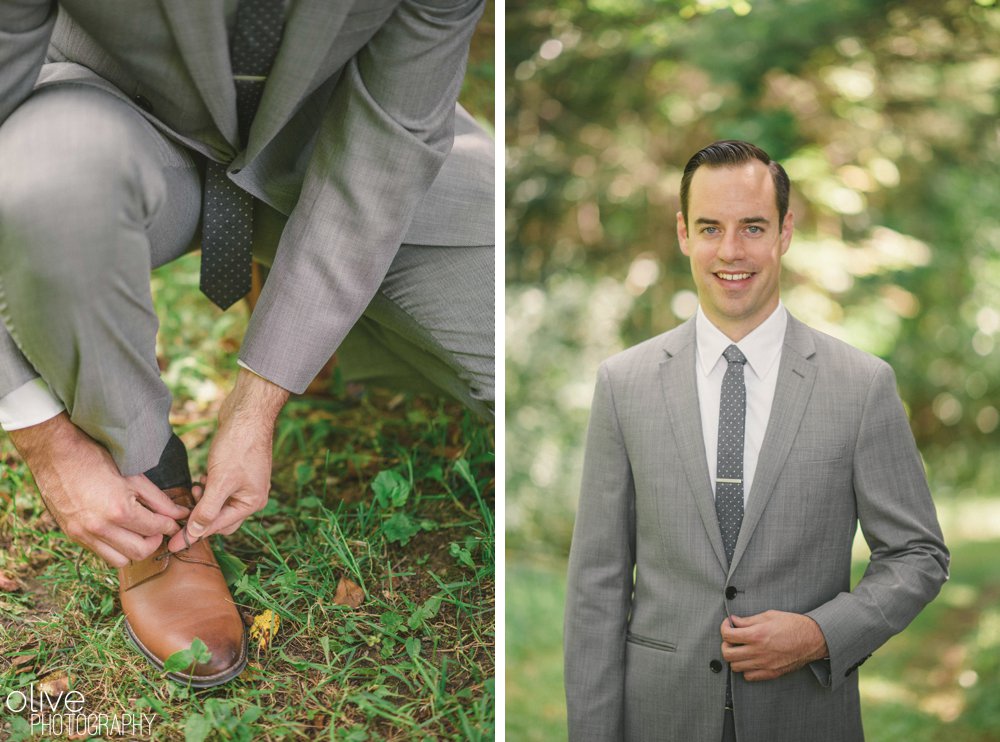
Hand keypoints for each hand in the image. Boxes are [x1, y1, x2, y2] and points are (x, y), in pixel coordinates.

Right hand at [9, 413, 188, 566]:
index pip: (156, 529)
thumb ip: (159, 500)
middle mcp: (101, 527)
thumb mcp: (134, 477)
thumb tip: (180, 514)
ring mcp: (84, 534)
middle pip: (140, 552)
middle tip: (157, 527)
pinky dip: (115, 548)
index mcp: (119, 510)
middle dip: (154, 541)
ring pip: (120, 560)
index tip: (175, 521)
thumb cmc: (97, 459)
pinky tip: (120, 531)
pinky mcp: (72, 535)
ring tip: (138, 531)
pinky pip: (100, 553)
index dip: (170, 525)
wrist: (56, 454)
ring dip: (134, 549)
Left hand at [167, 368, 287, 550]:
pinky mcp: (238, 471)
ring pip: (219, 504)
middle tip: (182, 511)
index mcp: (252, 503)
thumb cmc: (238, 446)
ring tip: (196, 488)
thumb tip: (194, 534)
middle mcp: (251, 496)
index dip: (193, 535)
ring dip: (204, 500)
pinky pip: (220, 489)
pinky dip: (209, 487)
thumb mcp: (220, 481)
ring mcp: (246, 483)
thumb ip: (207, 510)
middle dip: (200, 516)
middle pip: (220, 519)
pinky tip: (204, 476)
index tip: (170, 545)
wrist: (248, 413)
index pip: (218, 527)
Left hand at [720, 610, 828, 680]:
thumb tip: (734, 621)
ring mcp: (764, 665)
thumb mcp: (769, 615)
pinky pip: (749, 676)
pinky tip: (751, 659)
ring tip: (741, 649)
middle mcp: (758, 652)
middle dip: (725, 645)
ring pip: (735, 667)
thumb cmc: (793, 624)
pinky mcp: (771, 673)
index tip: (728, 625)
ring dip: (735, 657)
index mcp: (756, 635)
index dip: (724, 628)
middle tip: (732, 639)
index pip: (727, 635)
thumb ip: (748, 620)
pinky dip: (746, 669)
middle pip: (727, 654)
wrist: (813, 639)